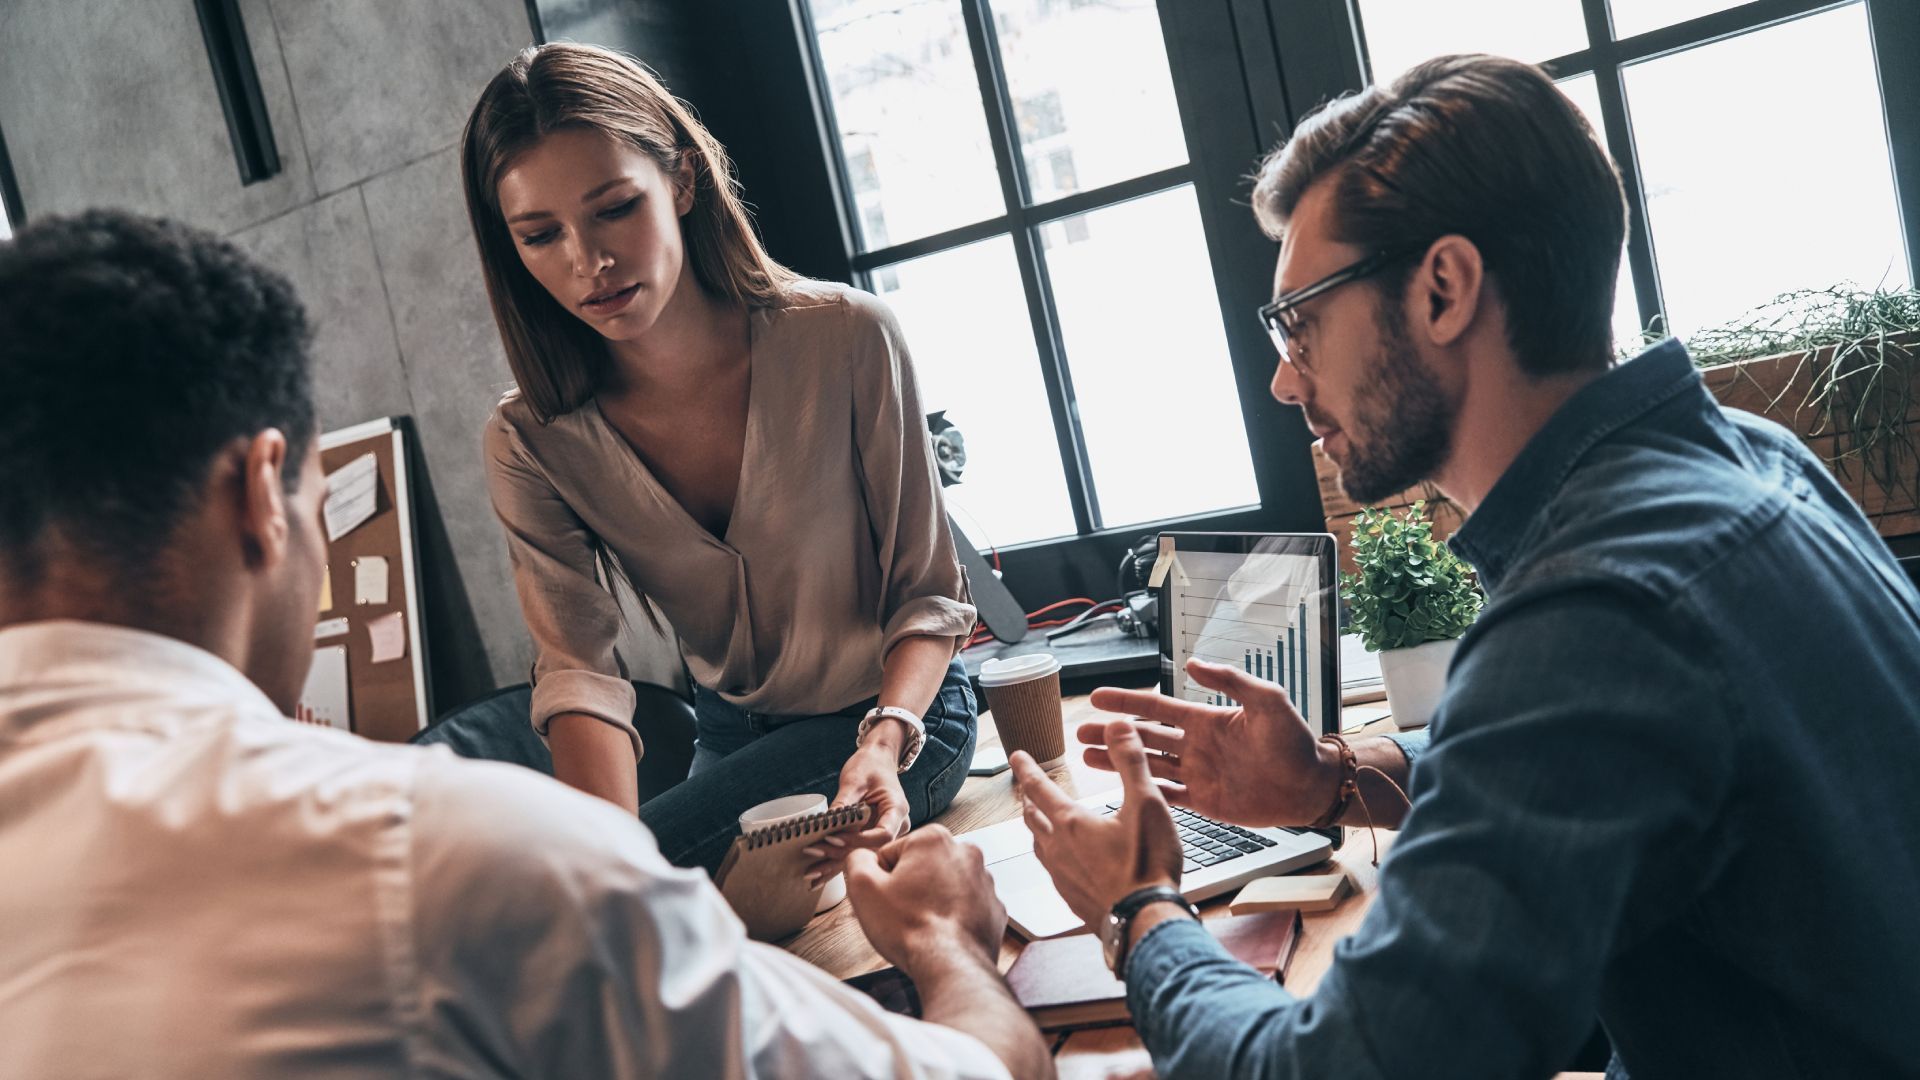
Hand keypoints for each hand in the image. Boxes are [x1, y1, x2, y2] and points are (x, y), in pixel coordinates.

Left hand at [806, 742, 909, 880]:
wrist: (878, 761)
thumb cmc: (869, 766)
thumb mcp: (854, 780)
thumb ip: (844, 802)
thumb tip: (826, 823)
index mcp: (897, 809)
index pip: (882, 834)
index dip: (858, 840)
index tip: (833, 838)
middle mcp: (896, 826)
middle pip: (870, 849)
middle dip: (840, 855)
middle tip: (813, 856)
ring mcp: (886, 834)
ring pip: (862, 855)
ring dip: (836, 865)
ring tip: (811, 875)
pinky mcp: (873, 837)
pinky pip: (856, 852)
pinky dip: (837, 863)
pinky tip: (819, 877)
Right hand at [845, 825, 1004, 972]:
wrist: (950, 966)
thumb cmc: (910, 928)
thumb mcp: (863, 887)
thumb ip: (857, 860)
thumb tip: (863, 856)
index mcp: (934, 839)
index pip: (892, 854)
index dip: (882, 879)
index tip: (887, 898)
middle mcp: (966, 853)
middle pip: (921, 868)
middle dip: (909, 888)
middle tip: (902, 914)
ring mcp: (985, 881)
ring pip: (944, 887)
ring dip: (932, 902)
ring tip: (922, 925)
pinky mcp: (993, 907)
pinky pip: (965, 907)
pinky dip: (953, 917)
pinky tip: (942, 933)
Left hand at [1010, 719, 1183, 928]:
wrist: (1147, 922)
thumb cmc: (1148, 865)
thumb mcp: (1146, 802)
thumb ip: (1131, 761)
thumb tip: (1118, 727)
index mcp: (1071, 823)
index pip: (1038, 787)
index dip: (1026, 768)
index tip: (1016, 756)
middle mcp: (1058, 850)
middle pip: (1033, 819)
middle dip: (1028, 800)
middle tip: (1027, 790)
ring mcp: (1062, 877)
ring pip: (1038, 846)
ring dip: (1036, 829)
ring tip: (1039, 822)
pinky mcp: (1072, 899)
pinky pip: (1052, 873)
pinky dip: (1052, 858)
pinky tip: (1063, 864)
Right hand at [1079, 658, 1339, 827]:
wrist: (1312, 785)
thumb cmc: (1296, 742)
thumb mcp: (1267, 701)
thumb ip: (1230, 681)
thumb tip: (1193, 663)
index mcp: (1206, 720)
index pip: (1157, 708)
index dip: (1127, 701)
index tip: (1098, 697)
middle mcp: (1196, 745)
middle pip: (1144, 738)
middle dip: (1111, 734)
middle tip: (1080, 733)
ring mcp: (1198, 774)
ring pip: (1147, 766)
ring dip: (1118, 762)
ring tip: (1087, 759)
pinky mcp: (1205, 801)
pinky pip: (1166, 794)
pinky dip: (1142, 791)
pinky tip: (1120, 789)